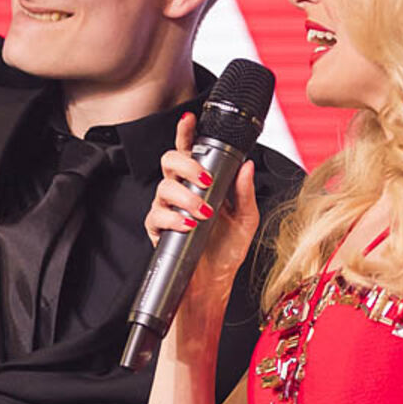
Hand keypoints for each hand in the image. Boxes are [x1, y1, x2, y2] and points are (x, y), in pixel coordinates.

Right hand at [146, 112, 260, 290]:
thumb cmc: (226, 251)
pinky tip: (188, 225)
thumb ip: (245, 192)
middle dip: (185, 163)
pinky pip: (156, 216)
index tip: (190, 118)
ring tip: (202, 213)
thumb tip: (247, 165)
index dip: (185, 132)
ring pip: (163, 187)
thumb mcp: (246, 220)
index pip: (189, 151)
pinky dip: (172, 219)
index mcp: (201, 183)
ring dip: (185, 197)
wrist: (213, 285)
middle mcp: (180, 191)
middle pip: (168, 161)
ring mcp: (166, 209)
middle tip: (205, 178)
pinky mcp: (157, 229)